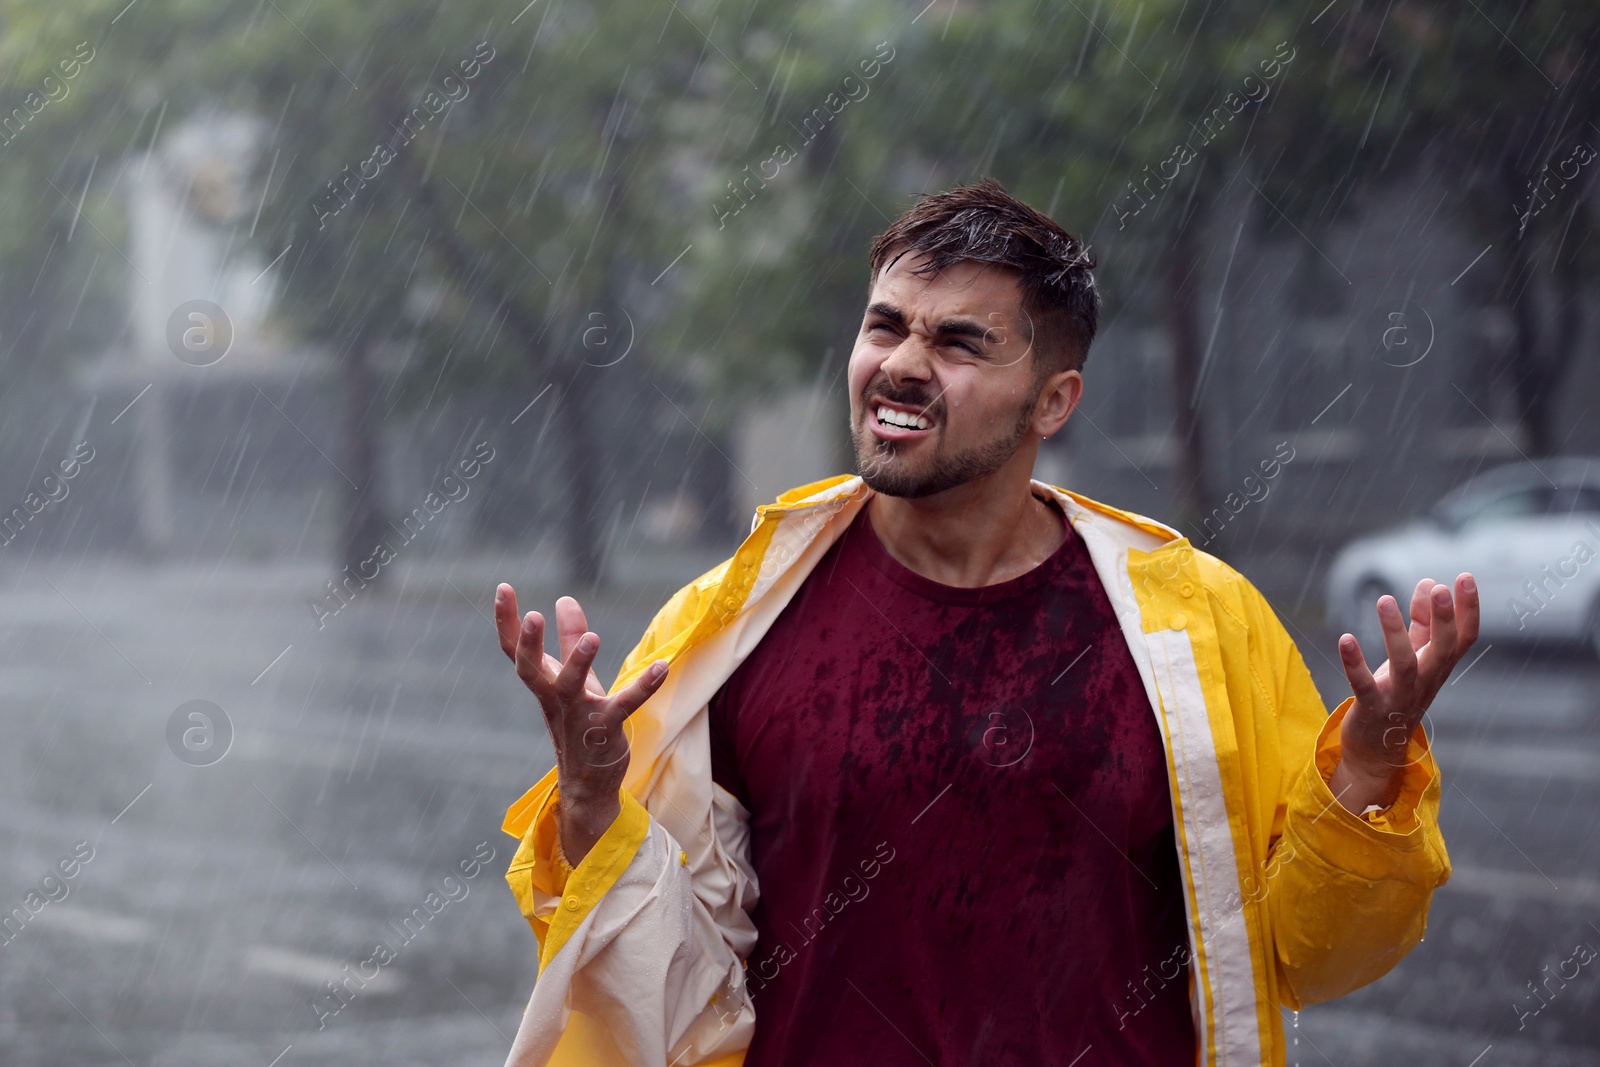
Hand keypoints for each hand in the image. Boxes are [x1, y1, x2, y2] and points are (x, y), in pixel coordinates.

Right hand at [494, 584, 668, 862]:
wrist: (589, 782)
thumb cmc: (579, 722)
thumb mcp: (575, 678)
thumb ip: (571, 639)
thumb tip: (565, 599)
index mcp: (544, 684)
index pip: (516, 651)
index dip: (507, 621)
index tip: (503, 587)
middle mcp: (554, 699)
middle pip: (530, 670)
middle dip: (529, 644)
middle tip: (533, 615)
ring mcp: (578, 716)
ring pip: (571, 688)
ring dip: (579, 662)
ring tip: (594, 637)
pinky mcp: (605, 730)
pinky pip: (623, 706)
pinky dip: (642, 687)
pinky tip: (661, 667)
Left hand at [1328, 573, 1478, 814]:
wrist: (1377, 749)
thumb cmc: (1397, 694)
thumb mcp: (1414, 656)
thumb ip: (1422, 622)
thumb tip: (1429, 582)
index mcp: (1438, 667)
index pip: (1464, 638)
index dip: (1468, 610)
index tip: (1466, 577)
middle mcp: (1426, 682)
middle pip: (1444, 650)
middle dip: (1444, 620)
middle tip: (1441, 588)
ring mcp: (1400, 697)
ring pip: (1405, 664)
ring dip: (1395, 632)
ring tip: (1384, 599)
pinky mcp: (1372, 709)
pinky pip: (1363, 685)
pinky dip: (1354, 663)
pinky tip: (1345, 638)